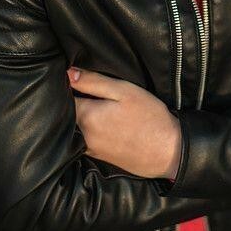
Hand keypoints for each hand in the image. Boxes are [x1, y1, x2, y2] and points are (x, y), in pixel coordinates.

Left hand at [67, 68, 181, 178]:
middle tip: (81, 87)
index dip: (65, 86)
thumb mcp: (123, 91)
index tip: (71, 77)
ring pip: (73, 128)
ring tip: (91, 103)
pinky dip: (85, 129)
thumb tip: (68, 73)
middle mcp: (82, 135)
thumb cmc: (149, 117)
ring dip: (78, 116)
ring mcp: (90, 149)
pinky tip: (101, 122)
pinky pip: (82, 139)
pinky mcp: (98, 156)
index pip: (62, 98)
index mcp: (86, 116)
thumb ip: (93, 82)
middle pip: (66, 114)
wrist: (167, 152)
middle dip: (70, 100)